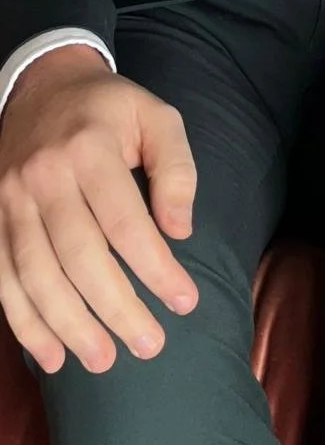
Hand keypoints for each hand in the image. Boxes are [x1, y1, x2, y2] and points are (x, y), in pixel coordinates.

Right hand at [0, 48, 198, 374]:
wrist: (42, 84)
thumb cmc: (110, 109)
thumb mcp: (158, 117)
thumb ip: (176, 170)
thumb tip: (180, 231)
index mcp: (90, 149)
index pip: (125, 223)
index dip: (155, 269)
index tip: (185, 302)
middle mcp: (44, 176)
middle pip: (79, 257)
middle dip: (116, 309)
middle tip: (150, 345)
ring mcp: (10, 199)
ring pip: (36, 276)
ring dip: (69, 326)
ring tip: (105, 360)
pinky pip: (3, 278)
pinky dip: (24, 323)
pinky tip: (52, 355)